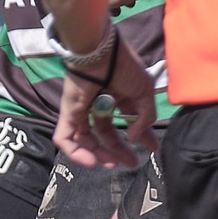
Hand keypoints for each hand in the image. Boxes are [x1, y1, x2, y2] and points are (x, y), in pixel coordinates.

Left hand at [53, 39, 158, 168]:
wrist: (100, 53)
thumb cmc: (123, 68)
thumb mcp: (143, 92)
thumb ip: (144, 116)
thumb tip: (136, 137)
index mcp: (117, 96)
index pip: (127, 121)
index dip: (140, 136)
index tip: (152, 149)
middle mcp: (98, 104)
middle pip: (105, 133)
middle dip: (118, 150)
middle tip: (131, 163)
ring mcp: (80, 110)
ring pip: (85, 139)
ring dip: (98, 155)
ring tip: (112, 165)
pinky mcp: (66, 113)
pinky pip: (65, 137)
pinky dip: (75, 153)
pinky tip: (92, 162)